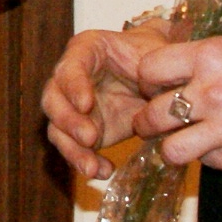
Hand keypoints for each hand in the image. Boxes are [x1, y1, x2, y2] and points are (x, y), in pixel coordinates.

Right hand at [43, 14, 177, 179]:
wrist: (156, 76)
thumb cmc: (153, 56)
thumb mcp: (157, 54)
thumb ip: (156, 70)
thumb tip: (168, 94)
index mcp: (86, 50)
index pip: (70, 66)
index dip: (74, 86)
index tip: (86, 104)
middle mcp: (71, 78)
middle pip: (54, 98)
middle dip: (68, 121)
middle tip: (90, 138)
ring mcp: (73, 107)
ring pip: (57, 128)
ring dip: (72, 150)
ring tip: (92, 168)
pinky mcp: (82, 130)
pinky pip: (74, 148)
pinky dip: (86, 162)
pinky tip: (104, 171)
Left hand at [129, 32, 221, 172]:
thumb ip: (208, 59)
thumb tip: (177, 68)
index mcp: (211, 57)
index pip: (149, 71)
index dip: (147, 79)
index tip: (155, 83)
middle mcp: (213, 93)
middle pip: (151, 115)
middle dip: (149, 119)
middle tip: (157, 118)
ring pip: (171, 150)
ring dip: (172, 145)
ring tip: (182, 139)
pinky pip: (207, 162)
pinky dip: (209, 156)